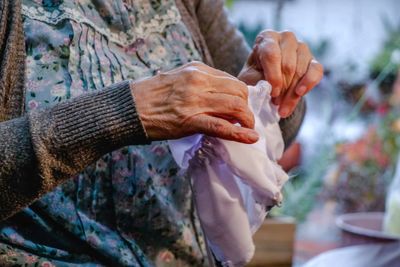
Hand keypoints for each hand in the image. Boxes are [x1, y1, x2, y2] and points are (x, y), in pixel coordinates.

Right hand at [131, 62, 258, 143]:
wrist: (128, 108)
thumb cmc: (151, 95)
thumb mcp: (177, 78)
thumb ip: (199, 82)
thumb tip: (220, 94)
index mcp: (196, 69)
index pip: (230, 79)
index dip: (240, 94)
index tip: (241, 105)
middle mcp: (198, 81)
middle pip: (238, 91)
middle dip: (247, 106)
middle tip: (244, 118)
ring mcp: (194, 100)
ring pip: (235, 106)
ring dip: (247, 119)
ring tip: (247, 127)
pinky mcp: (190, 120)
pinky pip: (222, 127)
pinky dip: (240, 133)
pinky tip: (251, 137)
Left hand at [238, 30, 323, 117]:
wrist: (267, 82)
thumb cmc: (255, 77)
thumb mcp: (249, 78)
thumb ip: (256, 81)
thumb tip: (267, 88)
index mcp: (267, 38)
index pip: (272, 54)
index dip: (273, 76)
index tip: (272, 93)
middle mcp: (286, 38)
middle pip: (287, 64)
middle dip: (282, 88)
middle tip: (275, 102)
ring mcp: (301, 47)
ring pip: (300, 70)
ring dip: (292, 92)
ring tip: (282, 106)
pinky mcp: (313, 60)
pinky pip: (316, 71)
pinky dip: (308, 84)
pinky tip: (300, 94)